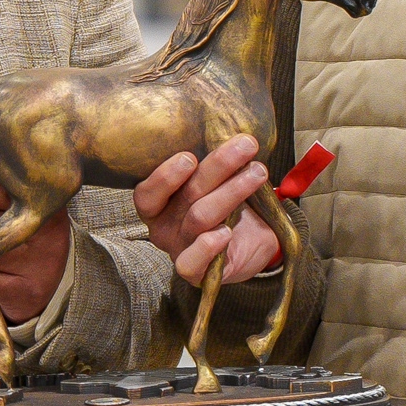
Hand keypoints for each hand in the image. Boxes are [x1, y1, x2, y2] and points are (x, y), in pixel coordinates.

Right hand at [133, 136, 279, 287]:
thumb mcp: (216, 180)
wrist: (250, 242)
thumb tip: (230, 132)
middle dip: (218, 167)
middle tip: (246, 145)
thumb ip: (214, 163)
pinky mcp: (198, 273)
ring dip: (232, 191)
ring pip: (201, 218)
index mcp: (158, 203)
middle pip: (186, 196)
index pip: (148, 192)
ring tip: (258, 172)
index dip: (165, 176)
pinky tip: (225, 232)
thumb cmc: (225, 204)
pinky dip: (208, 246)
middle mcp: (163, 227)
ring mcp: (179, 249)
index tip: (190, 156)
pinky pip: (193, 263)